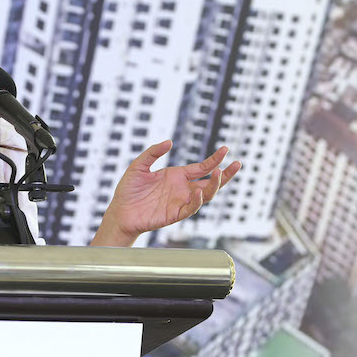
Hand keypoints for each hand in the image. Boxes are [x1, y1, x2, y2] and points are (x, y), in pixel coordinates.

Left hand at [91, 140, 240, 246]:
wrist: (119, 211)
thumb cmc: (129, 189)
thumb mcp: (139, 166)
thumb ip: (152, 153)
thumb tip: (169, 142)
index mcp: (177, 176)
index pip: (201, 168)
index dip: (214, 160)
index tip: (226, 150)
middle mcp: (182, 189)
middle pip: (210, 182)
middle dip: (225, 175)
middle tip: (237, 164)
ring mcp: (180, 202)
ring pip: (205, 195)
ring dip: (214, 186)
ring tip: (219, 173)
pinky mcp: (174, 214)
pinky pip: (190, 209)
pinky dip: (196, 202)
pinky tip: (198, 193)